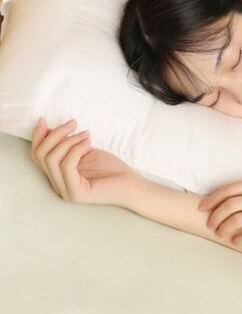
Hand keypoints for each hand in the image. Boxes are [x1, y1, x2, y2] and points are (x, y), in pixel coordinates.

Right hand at [30, 117, 146, 205]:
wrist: (131, 185)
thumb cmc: (112, 169)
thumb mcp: (85, 152)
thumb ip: (68, 145)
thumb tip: (50, 129)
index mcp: (58, 176)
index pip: (37, 156)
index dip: (38, 136)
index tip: (45, 120)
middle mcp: (58, 185)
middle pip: (41, 155)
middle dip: (55, 134)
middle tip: (73, 123)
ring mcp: (66, 191)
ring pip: (51, 159)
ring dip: (67, 140)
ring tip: (85, 134)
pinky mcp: (76, 193)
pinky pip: (67, 165)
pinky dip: (76, 149)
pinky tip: (88, 143)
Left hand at [198, 176, 241, 244]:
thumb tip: (225, 200)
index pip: (231, 189)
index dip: (212, 199)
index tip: (202, 208)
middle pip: (230, 204)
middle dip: (215, 216)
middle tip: (210, 225)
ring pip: (237, 220)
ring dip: (224, 229)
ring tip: (221, 234)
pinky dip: (239, 239)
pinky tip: (236, 241)